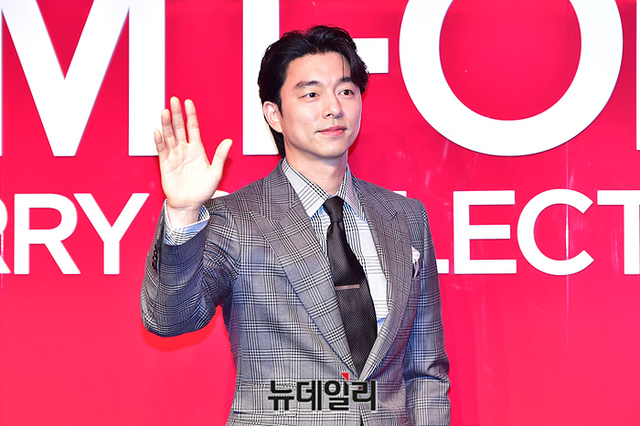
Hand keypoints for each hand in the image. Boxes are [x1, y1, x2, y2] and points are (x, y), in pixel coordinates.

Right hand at [154, 97, 231, 227]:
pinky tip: (158, 131)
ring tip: (165, 112)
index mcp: (197, 150)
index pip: (193, 128)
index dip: (191, 116)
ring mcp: (174, 156)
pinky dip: (159, 141)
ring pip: (169, 136)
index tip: (189, 103)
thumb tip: (229, 141)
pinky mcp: (165, 164)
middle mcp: (184, 150)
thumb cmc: (203, 191)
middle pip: (179, 128)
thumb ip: (220, 156)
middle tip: (174, 100)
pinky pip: (161, 150)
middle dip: (177, 114)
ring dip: (166, 124)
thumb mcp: (216, 173)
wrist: (190, 205)